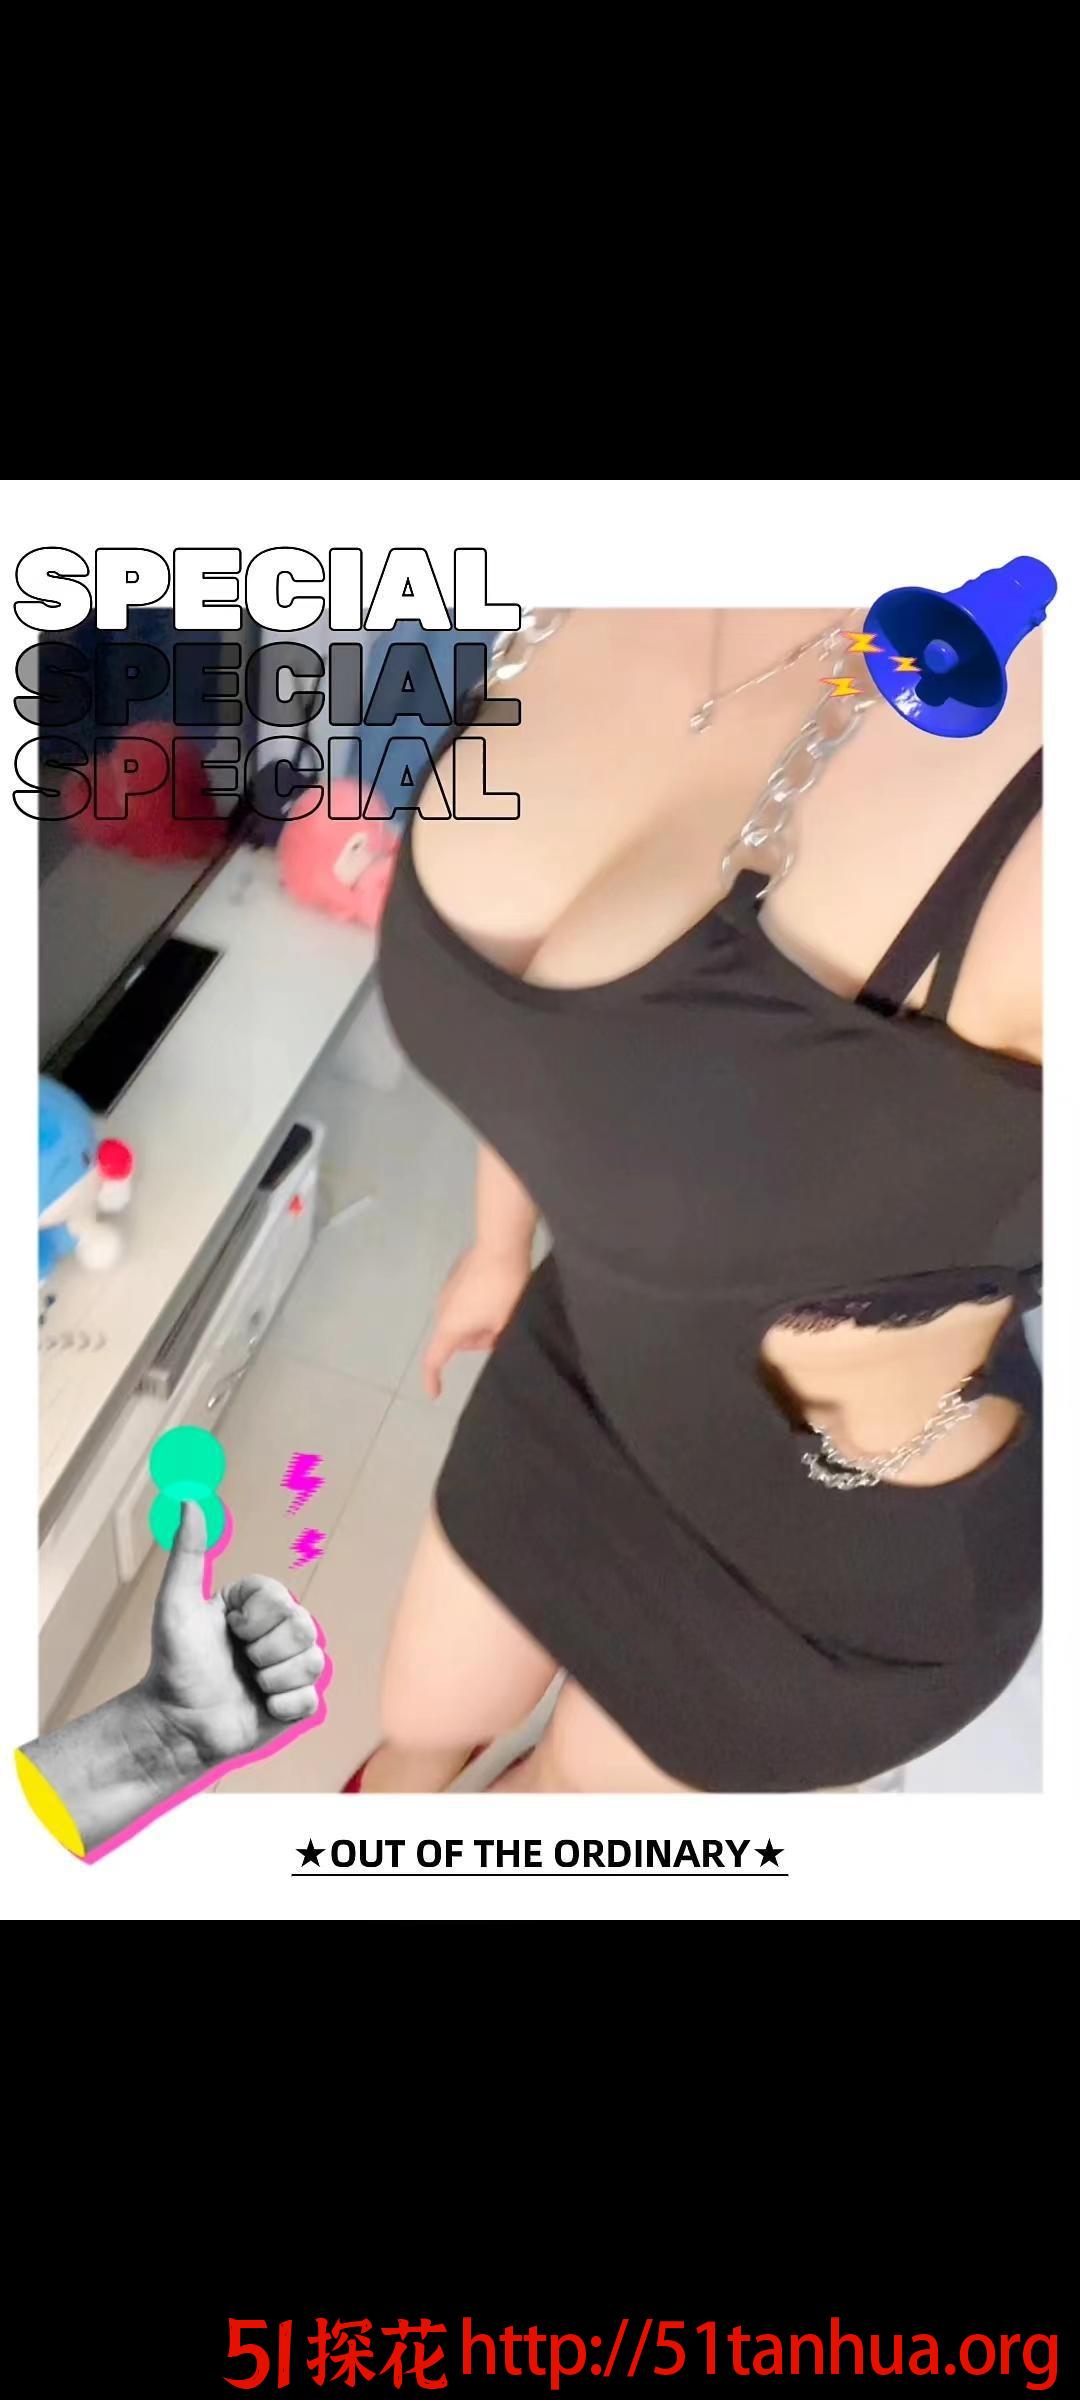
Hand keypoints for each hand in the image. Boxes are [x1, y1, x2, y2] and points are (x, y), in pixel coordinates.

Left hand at [143, 1502, 323, 1771]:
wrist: (177, 1724)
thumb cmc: (173, 1663)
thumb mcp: (177, 1603)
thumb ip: (188, 1551)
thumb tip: (189, 1498)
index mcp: (259, 1606)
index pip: (284, 1600)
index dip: (255, 1620)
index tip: (230, 1629)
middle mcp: (279, 1633)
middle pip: (304, 1630)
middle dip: (263, 1652)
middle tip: (239, 1661)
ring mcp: (290, 1668)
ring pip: (312, 1664)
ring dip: (272, 1680)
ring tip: (248, 1685)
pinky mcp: (297, 1704)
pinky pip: (311, 1699)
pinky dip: (281, 1707)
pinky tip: (260, 1708)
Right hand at [421, 1242, 530, 1398]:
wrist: (502, 1244)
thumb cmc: (503, 1290)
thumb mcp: (505, 1323)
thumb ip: (494, 1340)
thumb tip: (491, 1340)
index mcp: (450, 1326)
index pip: (434, 1359)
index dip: (432, 1379)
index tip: (434, 1394)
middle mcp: (442, 1309)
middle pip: (454, 1338)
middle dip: (475, 1341)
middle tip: (502, 1333)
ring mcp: (448, 1289)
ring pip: (461, 1318)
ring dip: (478, 1322)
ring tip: (504, 1311)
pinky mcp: (457, 1274)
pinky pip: (464, 1301)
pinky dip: (477, 1305)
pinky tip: (498, 1293)